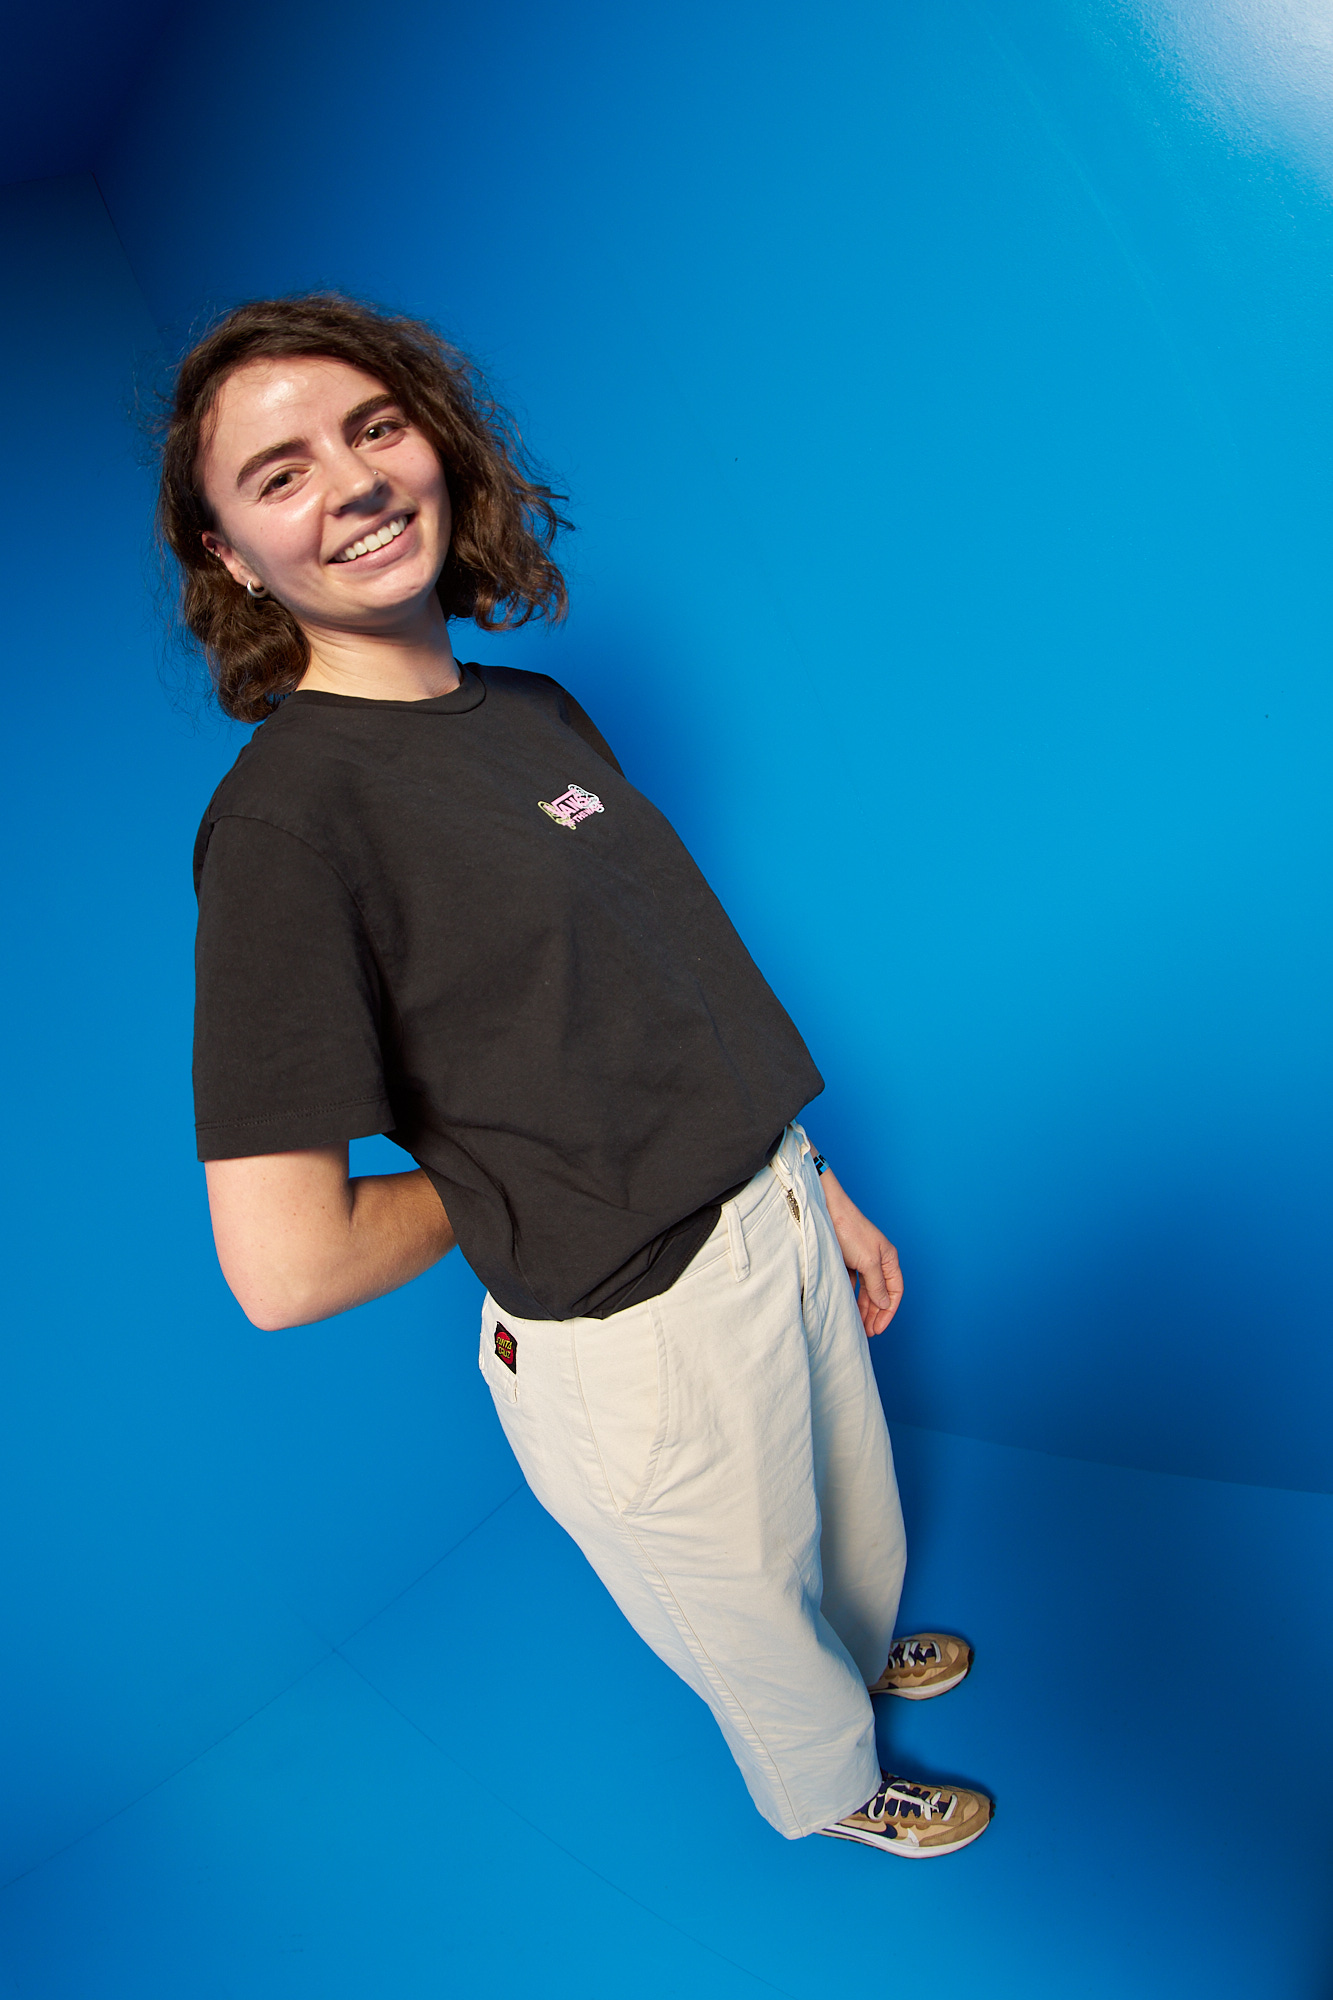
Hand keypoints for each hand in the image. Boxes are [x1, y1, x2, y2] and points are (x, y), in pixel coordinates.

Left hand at [816, 1162, 903, 1336]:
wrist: (826, 1212)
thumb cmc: (849, 1231)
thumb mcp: (868, 1262)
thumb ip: (877, 1285)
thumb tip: (884, 1303)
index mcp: (889, 1258)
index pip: (895, 1291)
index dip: (889, 1311)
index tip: (879, 1328)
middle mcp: (878, 1260)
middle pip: (881, 1293)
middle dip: (876, 1313)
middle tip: (868, 1332)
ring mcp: (862, 1260)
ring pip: (867, 1290)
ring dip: (864, 1308)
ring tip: (859, 1325)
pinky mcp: (847, 1260)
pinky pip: (854, 1284)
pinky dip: (852, 1297)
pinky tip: (848, 1308)